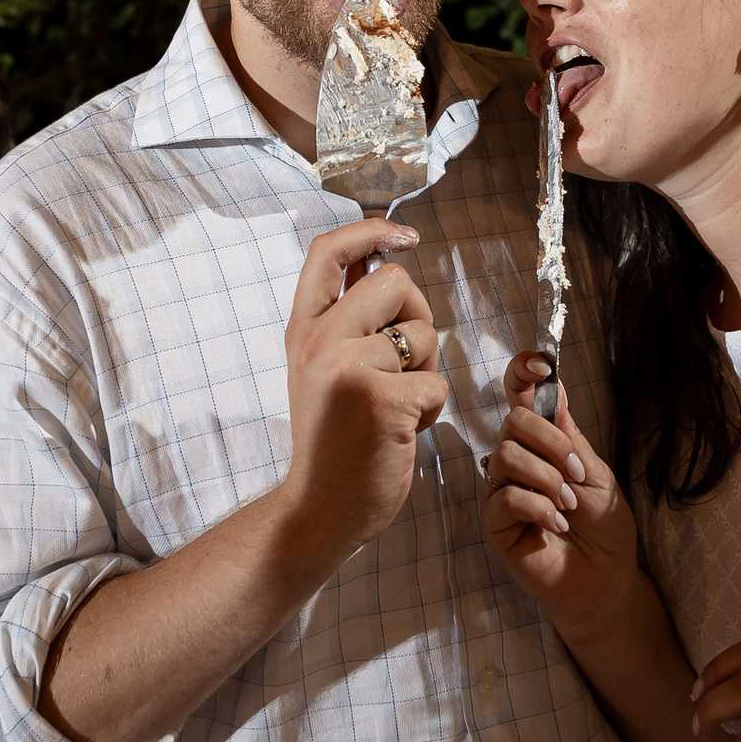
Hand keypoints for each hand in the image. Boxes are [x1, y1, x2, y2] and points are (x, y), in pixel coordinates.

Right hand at [277, 219, 446, 555]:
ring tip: (399, 405)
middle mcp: (320, 343)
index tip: (405, 236)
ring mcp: (349, 370)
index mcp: (303, 331)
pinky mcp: (384, 400)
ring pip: (424, 333)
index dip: (370, 230)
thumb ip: (345, 320)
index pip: (327, 251)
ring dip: (428, 368)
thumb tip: (382, 260)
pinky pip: (437, 381)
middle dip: (417, 316)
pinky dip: (433, 407)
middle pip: (396, 282)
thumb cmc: (333, 442)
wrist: (319, 511)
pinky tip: (405, 430)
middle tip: (407, 363)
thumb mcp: (320, 370)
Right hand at [481, 353, 645, 641]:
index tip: (540, 366)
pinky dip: (539, 508)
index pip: (518, 396)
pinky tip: (557, 526)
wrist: (608, 579)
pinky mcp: (494, 525)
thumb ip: (569, 434)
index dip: (522, 372)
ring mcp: (500, 492)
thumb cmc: (604, 526)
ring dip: (549, 479)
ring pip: (507, 457)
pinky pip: (506, 498)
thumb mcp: (595, 470)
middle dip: (552, 444)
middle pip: (512, 422)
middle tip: (577, 474)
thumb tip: (553, 385)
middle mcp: (514, 461)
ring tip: (570, 506)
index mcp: (539, 442)